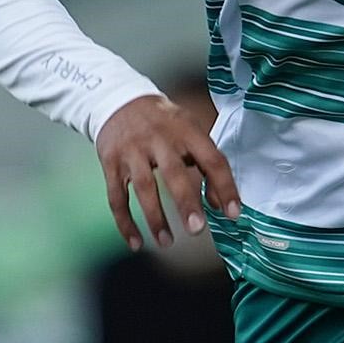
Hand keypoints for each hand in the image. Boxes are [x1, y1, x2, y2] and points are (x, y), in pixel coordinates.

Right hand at [93, 91, 236, 250]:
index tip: (232, 213)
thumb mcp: (190, 132)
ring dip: (155, 218)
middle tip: (197, 229)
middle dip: (186, 203)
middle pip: (173, 174)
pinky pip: (117, 197)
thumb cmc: (163, 122)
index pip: (211, 159)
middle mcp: (158, 139)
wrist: (118, 100)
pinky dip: (125, 222)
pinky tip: (136, 242)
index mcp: (186, 130)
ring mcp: (132, 151)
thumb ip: (207, 164)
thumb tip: (219, 204)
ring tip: (167, 242)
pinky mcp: (111, 163)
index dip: (224, 186)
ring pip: (143, 188)